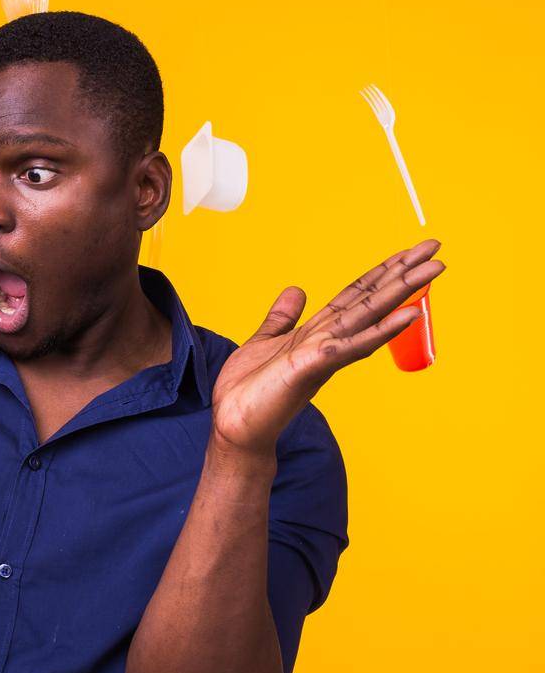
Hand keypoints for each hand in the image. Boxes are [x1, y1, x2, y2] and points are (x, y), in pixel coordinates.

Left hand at [210, 238, 444, 456]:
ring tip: (434, 269)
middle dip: (403, 273)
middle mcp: (328, 339)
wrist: (235, 425)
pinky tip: (407, 315)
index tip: (409, 252)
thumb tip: (296, 290)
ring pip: (369, 315)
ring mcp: (323, 353)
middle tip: (435, 247)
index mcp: (318, 331)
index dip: (382, 271)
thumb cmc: (250, 390)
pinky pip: (352, 345)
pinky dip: (380, 330)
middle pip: (371, 299)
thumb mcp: (264, 341)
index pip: (356, 295)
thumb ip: (282, 318)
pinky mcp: (312, 366)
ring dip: (402, 291)